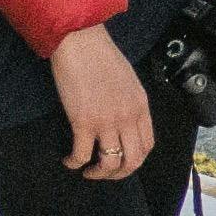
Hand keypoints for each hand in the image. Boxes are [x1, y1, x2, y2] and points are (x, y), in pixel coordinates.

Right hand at [52, 25, 157, 179]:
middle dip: (118, 174)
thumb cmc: (101, 56)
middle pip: (132, 160)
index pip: (147, 145)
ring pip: (110, 164)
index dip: (134, 160)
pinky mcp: (84, 122)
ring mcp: (107, 121)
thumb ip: (130, 103)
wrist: (81, 42)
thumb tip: (124, 122)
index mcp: (141, 106)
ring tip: (87, 170)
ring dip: (98, 173)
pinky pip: (82, 155)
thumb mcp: (128, 81)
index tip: (121, 161)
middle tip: (104, 173)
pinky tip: (68, 160)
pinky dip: (74, 163)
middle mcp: (128, 117)